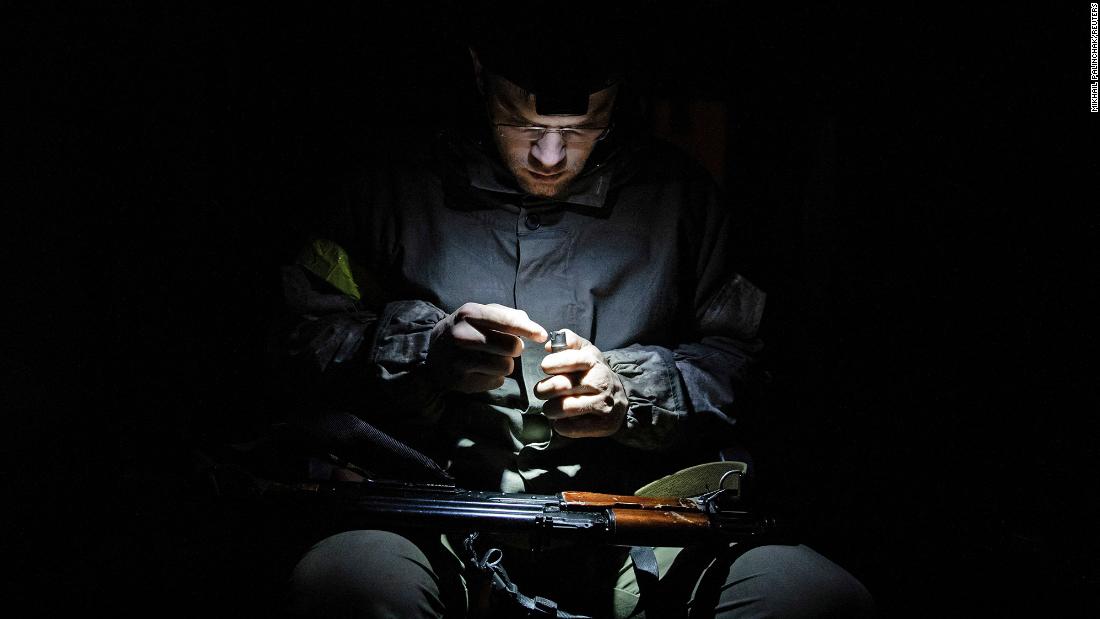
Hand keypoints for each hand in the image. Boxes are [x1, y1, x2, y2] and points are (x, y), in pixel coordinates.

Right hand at [425, 303, 547, 393]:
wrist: (434, 352)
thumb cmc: (464, 329)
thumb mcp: (479, 313)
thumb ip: (505, 314)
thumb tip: (528, 322)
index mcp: (469, 314)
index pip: (507, 321)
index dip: (528, 328)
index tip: (542, 335)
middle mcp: (462, 336)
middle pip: (511, 346)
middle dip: (515, 348)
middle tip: (506, 347)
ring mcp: (460, 360)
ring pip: (506, 366)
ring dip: (506, 364)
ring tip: (493, 359)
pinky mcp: (461, 381)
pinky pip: (496, 381)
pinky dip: (495, 377)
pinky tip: (483, 370)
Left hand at [534, 329, 627, 437]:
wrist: (619, 397)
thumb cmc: (594, 373)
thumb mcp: (586, 352)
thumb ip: (569, 342)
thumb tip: (549, 346)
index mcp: (594, 362)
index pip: (568, 360)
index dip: (551, 364)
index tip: (546, 368)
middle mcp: (600, 382)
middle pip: (561, 386)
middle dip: (543, 389)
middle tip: (542, 391)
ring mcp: (603, 404)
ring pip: (564, 408)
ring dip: (550, 409)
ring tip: (550, 407)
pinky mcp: (603, 425)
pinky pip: (570, 428)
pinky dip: (560, 425)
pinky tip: (561, 420)